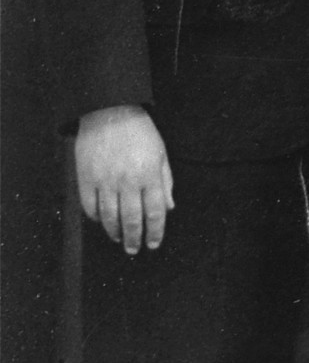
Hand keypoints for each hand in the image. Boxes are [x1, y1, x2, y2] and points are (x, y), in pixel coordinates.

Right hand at [75, 105, 173, 253]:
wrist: (109, 112)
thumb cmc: (140, 132)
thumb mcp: (161, 154)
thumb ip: (166, 182)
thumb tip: (168, 208)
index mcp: (150, 175)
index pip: (155, 212)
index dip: (155, 232)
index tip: (154, 244)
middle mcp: (127, 181)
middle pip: (132, 219)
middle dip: (135, 238)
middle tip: (135, 249)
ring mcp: (104, 180)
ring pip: (109, 217)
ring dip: (115, 232)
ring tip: (119, 239)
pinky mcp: (85, 178)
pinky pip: (89, 206)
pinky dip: (95, 218)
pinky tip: (102, 221)